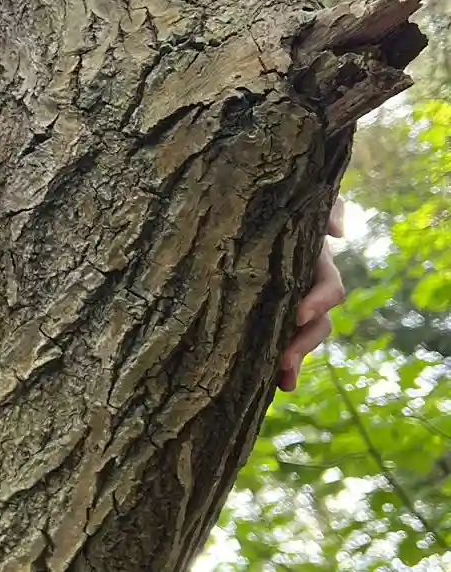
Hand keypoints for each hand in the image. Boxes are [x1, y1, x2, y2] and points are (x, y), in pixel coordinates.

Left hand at [279, 197, 346, 391]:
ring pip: (298, 337)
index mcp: (315, 263)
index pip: (330, 289)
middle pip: (316, 324)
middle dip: (304, 344)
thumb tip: (338, 232)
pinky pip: (274, 339)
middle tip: (284, 361)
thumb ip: (329, 207)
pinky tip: (271, 383)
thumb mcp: (305, 199)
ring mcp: (286, 302)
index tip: (299, 315)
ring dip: (293, 360)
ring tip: (282, 381)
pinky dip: (276, 361)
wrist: (243, 204)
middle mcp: (305, 286)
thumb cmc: (276, 199)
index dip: (319, 302)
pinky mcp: (263, 312)